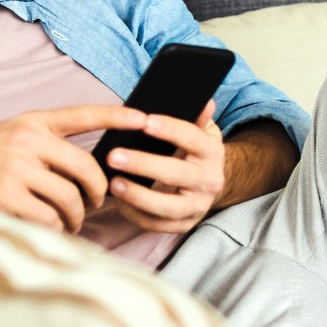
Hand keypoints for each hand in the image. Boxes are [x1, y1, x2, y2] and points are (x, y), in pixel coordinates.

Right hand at [0, 105, 146, 231]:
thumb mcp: (15, 135)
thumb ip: (49, 142)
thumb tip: (92, 166)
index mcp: (33, 122)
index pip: (83, 114)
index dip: (116, 116)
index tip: (144, 118)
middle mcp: (27, 141)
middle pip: (85, 168)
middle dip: (97, 192)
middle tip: (95, 202)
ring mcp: (16, 169)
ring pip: (69, 197)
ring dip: (76, 216)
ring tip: (72, 220)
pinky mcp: (6, 197)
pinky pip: (49, 218)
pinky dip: (55, 227)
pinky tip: (50, 227)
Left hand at [105, 98, 226, 233]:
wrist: (209, 183)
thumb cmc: (196, 151)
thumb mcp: (202, 130)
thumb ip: (198, 117)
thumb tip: (204, 101)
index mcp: (213, 153)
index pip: (193, 139)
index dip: (169, 130)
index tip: (144, 122)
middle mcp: (210, 181)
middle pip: (176, 174)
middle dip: (143, 165)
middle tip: (114, 156)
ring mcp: (198, 206)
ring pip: (168, 206)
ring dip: (138, 196)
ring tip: (113, 183)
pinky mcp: (185, 224)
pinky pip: (158, 224)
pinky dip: (136, 215)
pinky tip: (118, 202)